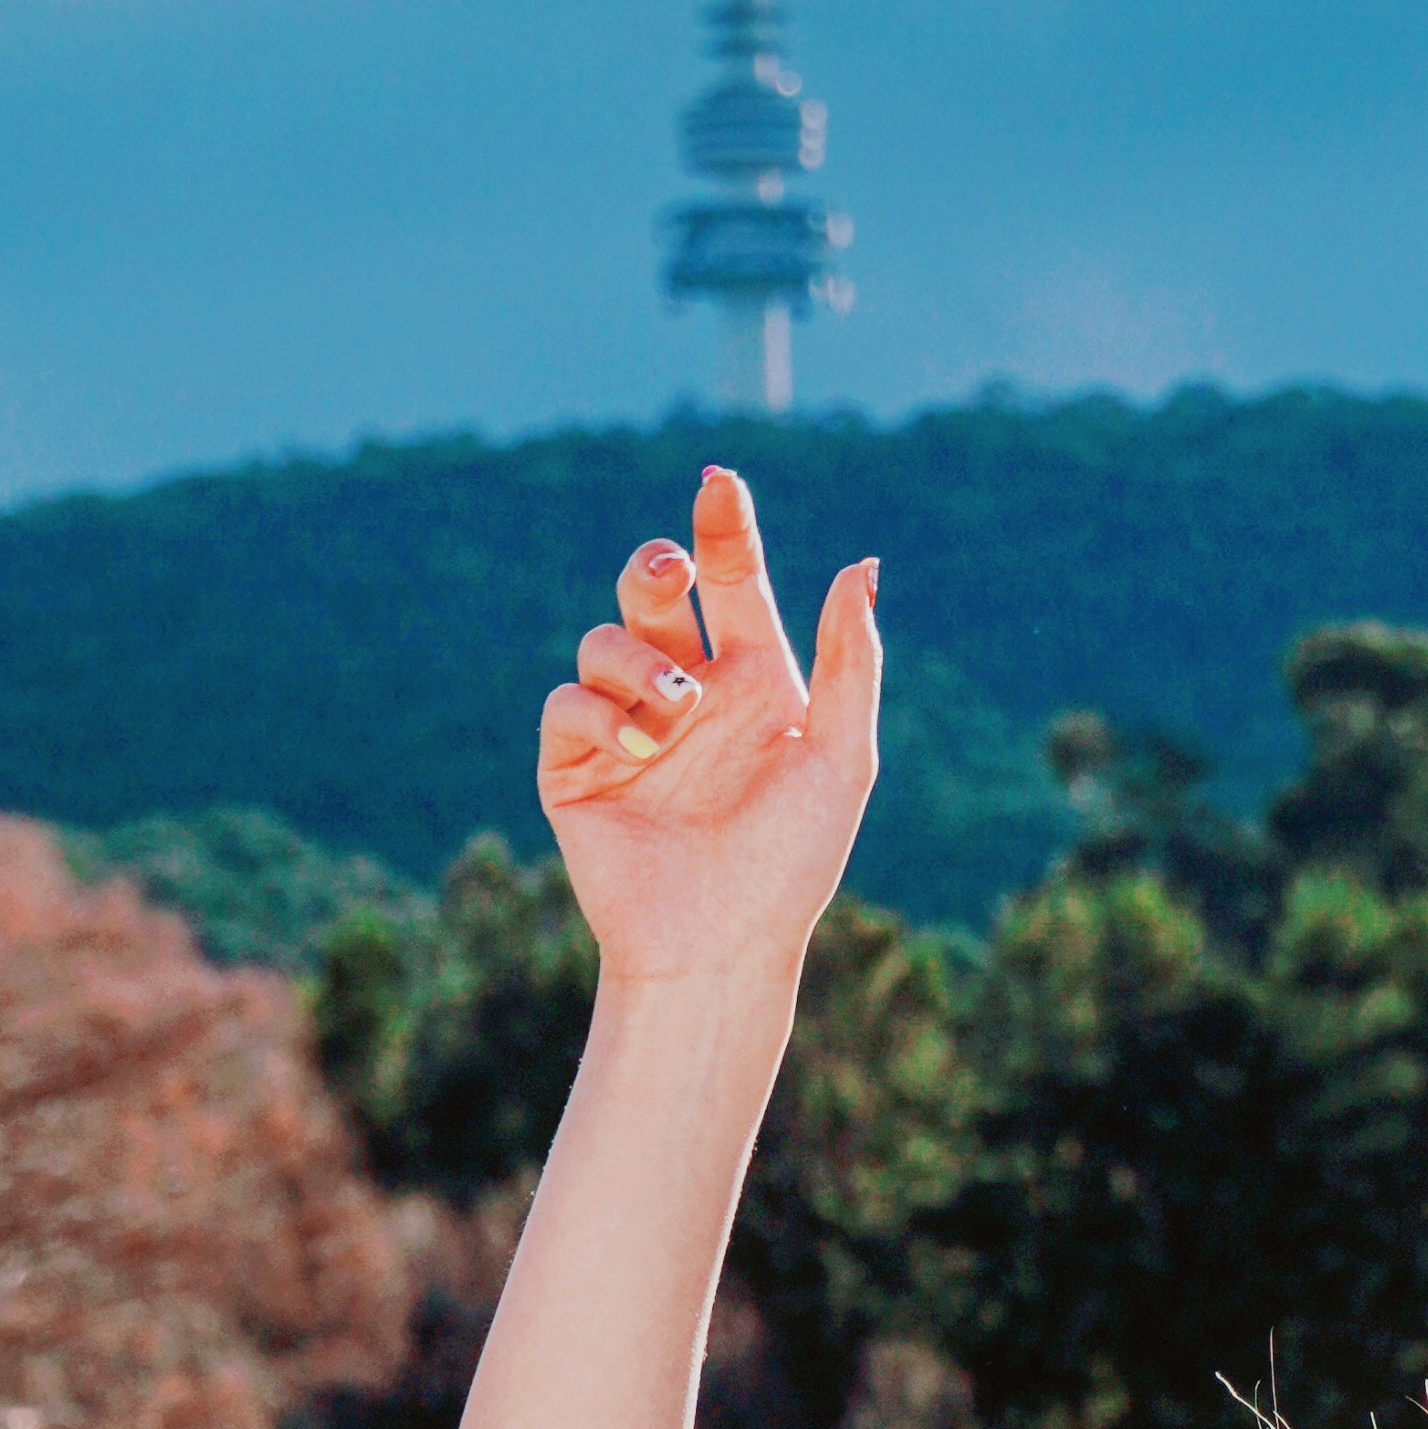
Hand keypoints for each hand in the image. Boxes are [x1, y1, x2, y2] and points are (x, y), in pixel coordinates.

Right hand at [536, 469, 881, 991]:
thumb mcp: (839, 758)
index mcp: (750, 681)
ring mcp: (625, 728)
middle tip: (668, 570)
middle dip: (652, 565)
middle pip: (652, 592)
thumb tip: (860, 565)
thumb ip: (849, 661)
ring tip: (673, 715)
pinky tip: (636, 750)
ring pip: (605, 640)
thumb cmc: (792, 863)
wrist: (722, 947)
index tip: (719, 481)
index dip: (724, 528)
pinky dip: (599, 715)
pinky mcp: (574, 768)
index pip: (732, 583)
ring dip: (637, 660)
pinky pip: (567, 705)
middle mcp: (685, 694)